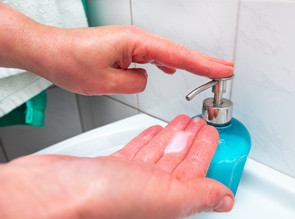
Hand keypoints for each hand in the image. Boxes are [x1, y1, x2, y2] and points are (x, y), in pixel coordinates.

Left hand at [0, 3, 233, 94]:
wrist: (49, 51)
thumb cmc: (70, 62)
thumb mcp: (106, 82)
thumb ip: (136, 82)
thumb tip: (147, 78)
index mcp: (135, 42)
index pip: (177, 56)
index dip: (202, 64)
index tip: (222, 69)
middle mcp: (136, 39)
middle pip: (177, 51)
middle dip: (203, 62)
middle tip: (224, 69)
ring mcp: (131, 43)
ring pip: (166, 54)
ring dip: (186, 64)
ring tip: (206, 71)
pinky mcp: (125, 49)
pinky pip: (151, 57)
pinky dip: (165, 64)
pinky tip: (171, 70)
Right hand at [0, 115, 233, 218]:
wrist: (46, 197)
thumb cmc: (99, 204)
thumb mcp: (163, 198)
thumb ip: (197, 196)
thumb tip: (225, 200)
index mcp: (163, 209)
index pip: (193, 175)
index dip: (205, 152)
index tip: (212, 133)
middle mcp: (145, 200)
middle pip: (176, 164)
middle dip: (189, 141)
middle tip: (200, 123)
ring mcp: (124, 185)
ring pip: (156, 156)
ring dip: (170, 137)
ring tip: (181, 122)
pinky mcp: (105, 172)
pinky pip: (134, 154)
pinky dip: (145, 141)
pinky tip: (153, 132)